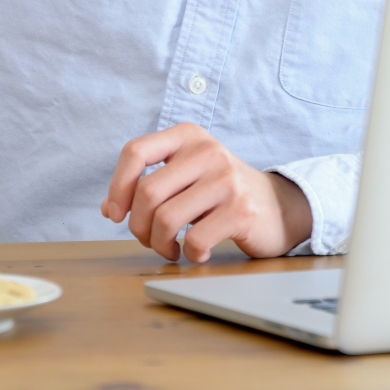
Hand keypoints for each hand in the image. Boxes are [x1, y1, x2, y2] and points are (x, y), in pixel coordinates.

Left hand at [101, 123, 312, 263]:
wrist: (280, 206)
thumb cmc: (221, 192)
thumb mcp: (186, 174)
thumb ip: (148, 185)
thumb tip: (109, 208)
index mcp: (188, 136)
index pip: (135, 152)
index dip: (117, 186)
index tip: (116, 214)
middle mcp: (207, 151)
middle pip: (147, 192)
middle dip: (139, 226)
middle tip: (149, 239)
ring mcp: (226, 179)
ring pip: (166, 218)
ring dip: (160, 244)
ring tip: (170, 249)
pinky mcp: (240, 209)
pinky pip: (194, 239)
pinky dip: (189, 253)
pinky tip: (197, 251)